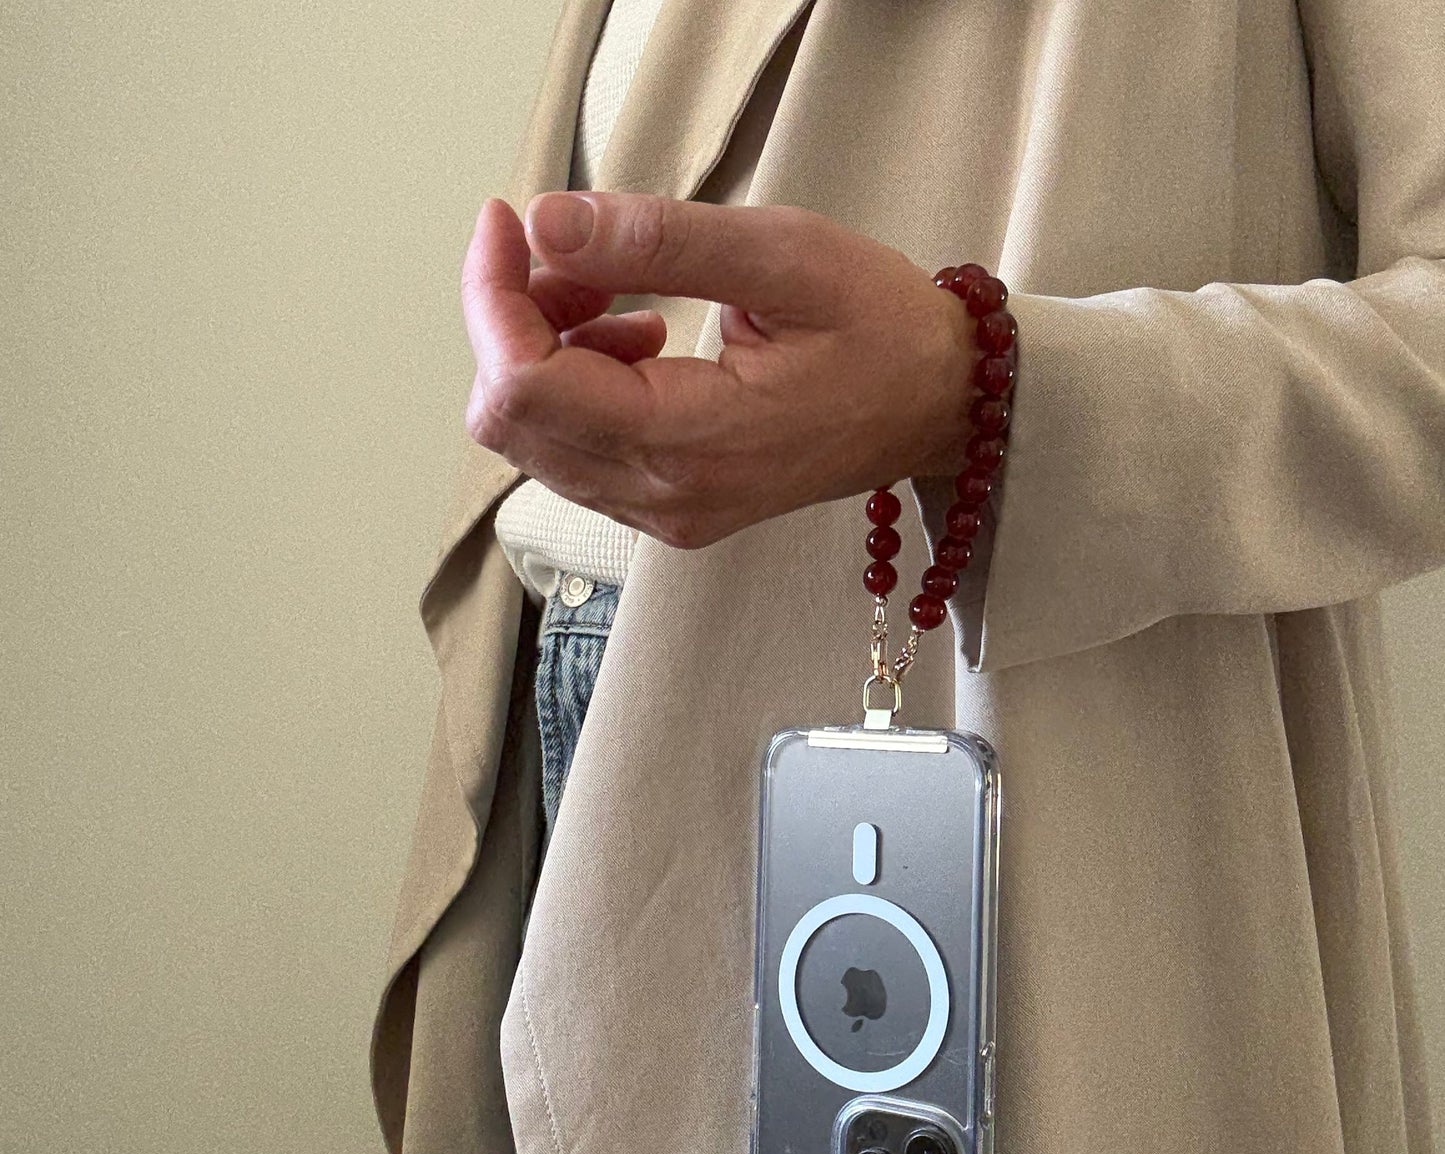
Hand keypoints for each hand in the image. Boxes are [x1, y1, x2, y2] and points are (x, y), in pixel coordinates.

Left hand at [462, 191, 980, 548]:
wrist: (937, 407)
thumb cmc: (880, 330)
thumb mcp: (781, 256)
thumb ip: (656, 243)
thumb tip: (547, 224)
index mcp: (688, 440)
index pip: (525, 385)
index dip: (492, 295)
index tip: (509, 221)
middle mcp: (664, 497)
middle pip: (511, 421)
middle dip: (514, 322)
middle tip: (576, 254)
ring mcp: (665, 513)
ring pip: (535, 440)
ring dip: (545, 351)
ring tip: (616, 295)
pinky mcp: (670, 508)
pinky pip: (577, 455)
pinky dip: (577, 387)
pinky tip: (636, 342)